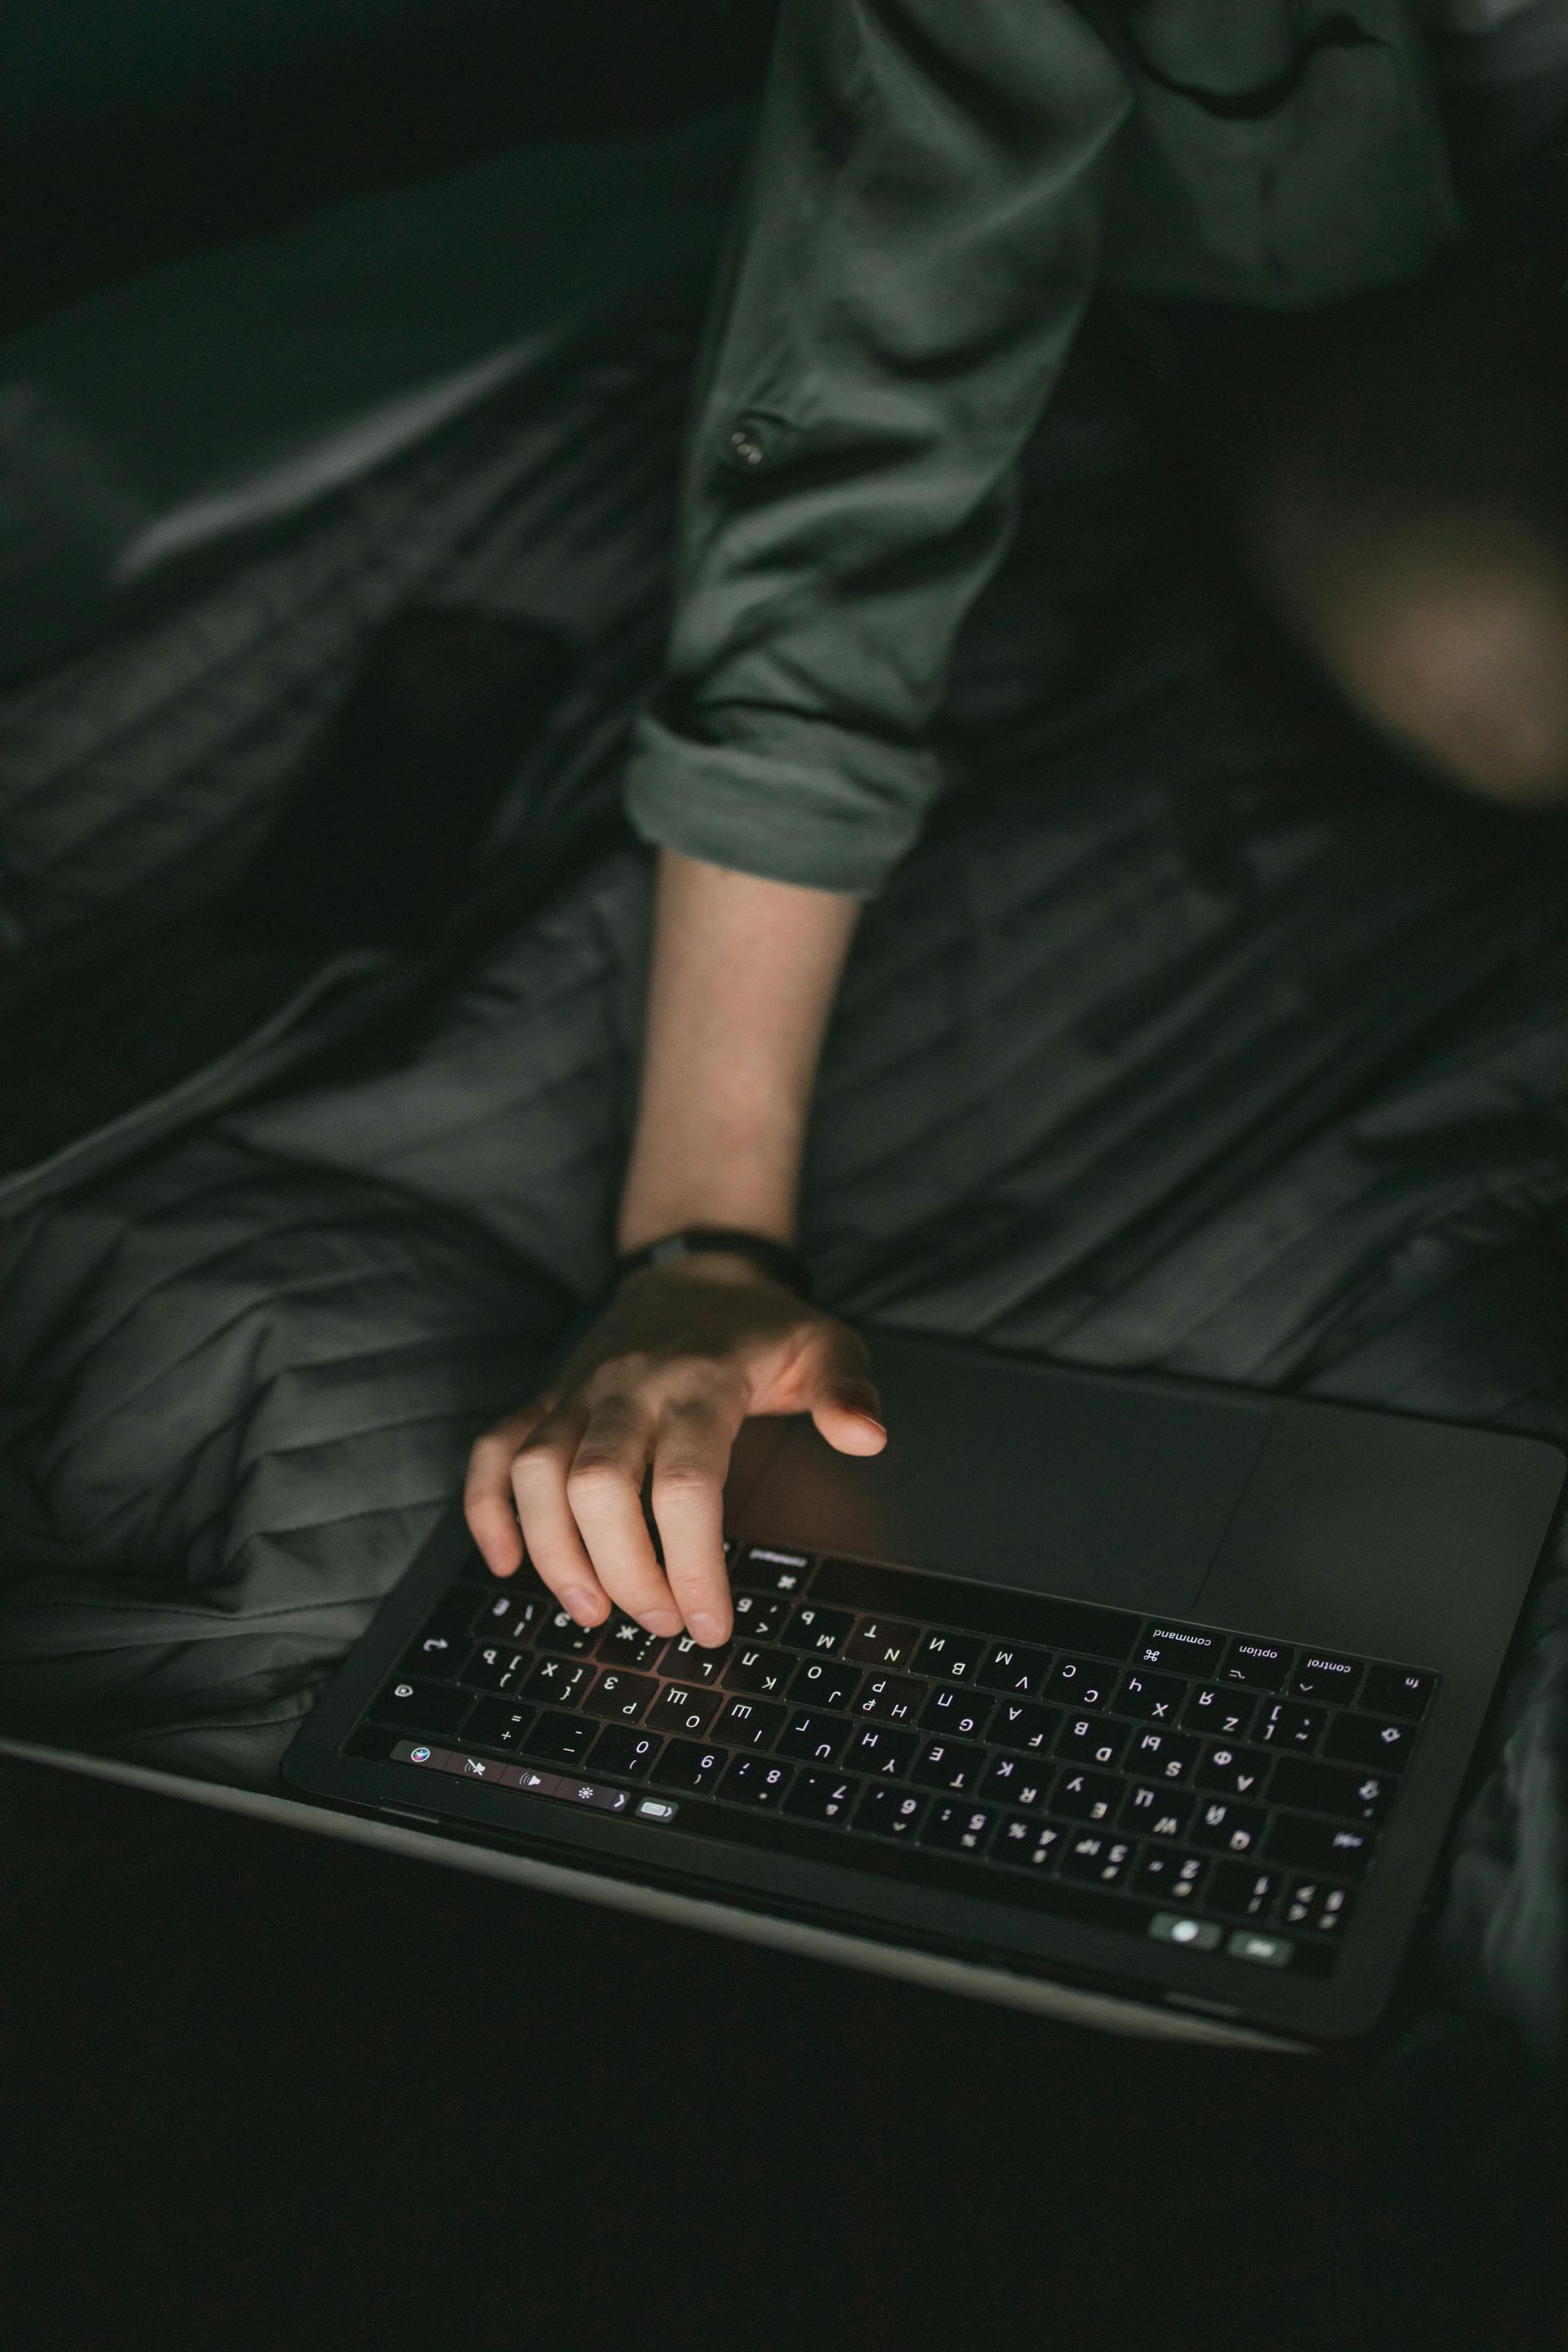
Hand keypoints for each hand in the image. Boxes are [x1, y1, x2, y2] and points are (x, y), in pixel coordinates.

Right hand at [463, 1257, 885, 1646]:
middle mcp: (628, 1386)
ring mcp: (579, 1392)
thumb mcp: (826, 1344)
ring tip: (592, 1611)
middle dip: (623, 1571)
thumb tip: (867, 1437)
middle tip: (660, 1623)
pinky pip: (494, 1450)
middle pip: (599, 1486)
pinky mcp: (545, 1399)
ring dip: (553, 1552)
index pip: (686, 1482)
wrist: (693, 1270)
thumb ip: (848, 1388)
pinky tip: (505, 1564)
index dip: (693, 1564)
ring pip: (535, 1472)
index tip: (711, 1627)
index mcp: (702, 1381)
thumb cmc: (760, 1329)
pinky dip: (485, 1509)